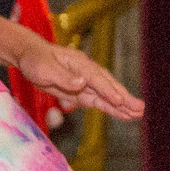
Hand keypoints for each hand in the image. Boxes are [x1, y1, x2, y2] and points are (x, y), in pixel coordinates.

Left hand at [11, 41, 143, 120]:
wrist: (30, 56)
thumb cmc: (36, 60)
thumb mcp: (45, 69)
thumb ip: (63, 77)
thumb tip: (82, 83)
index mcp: (79, 64)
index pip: (96, 78)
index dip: (108, 90)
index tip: (120, 101)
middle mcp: (86, 72)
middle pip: (107, 86)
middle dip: (123, 98)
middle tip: (140, 108)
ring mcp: (85, 82)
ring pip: (106, 95)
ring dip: (122, 105)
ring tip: (138, 113)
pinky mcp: (81, 91)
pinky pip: (98, 101)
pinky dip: (111, 108)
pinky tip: (123, 114)